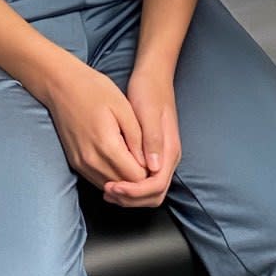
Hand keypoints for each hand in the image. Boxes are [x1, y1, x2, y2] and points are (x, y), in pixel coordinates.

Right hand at [43, 55, 147, 190]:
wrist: (61, 85)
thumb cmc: (94, 90)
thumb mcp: (123, 107)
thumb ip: (137, 138)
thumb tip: (149, 163)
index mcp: (106, 145)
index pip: (135, 177)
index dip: (149, 170)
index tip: (154, 157)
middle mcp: (91, 161)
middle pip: (124, 185)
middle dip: (139, 178)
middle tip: (147, 158)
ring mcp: (81, 164)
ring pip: (111, 186)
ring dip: (124, 179)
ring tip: (134, 158)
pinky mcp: (75, 163)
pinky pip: (98, 180)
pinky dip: (111, 175)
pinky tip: (118, 160)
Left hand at [104, 66, 180, 207]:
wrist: (153, 77)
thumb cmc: (149, 91)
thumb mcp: (149, 112)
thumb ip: (152, 139)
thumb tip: (152, 167)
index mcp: (169, 150)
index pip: (155, 186)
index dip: (134, 192)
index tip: (112, 186)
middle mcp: (167, 158)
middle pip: (153, 195)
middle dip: (130, 198)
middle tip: (106, 191)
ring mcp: (160, 157)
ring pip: (148, 191)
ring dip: (128, 196)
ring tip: (106, 189)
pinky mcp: (151, 155)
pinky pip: (142, 180)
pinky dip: (127, 186)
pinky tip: (110, 179)